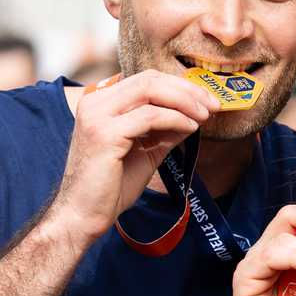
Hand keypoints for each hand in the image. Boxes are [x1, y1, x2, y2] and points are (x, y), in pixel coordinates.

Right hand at [51, 71, 220, 237]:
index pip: (145, 79)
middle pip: (149, 79)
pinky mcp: (104, 134)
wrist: (83, 216)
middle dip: (186, 90)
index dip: (178, 85)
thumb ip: (165, 131)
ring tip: (204, 116)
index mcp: (100, 103)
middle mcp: (95, 103)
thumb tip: (194, 116)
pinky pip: (149, 116)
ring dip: (184, 102)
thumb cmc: (110, 187)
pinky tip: (190, 128)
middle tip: (212, 105)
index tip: (205, 99)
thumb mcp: (145, 151)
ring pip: (150, 90)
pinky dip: (175, 119)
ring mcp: (97, 116)